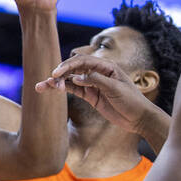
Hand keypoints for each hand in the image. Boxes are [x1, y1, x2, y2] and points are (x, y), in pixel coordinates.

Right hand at [39, 54, 156, 134]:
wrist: (139, 118)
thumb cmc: (132, 101)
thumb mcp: (116, 89)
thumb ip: (96, 81)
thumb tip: (77, 77)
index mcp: (105, 66)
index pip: (82, 61)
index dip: (68, 66)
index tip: (57, 74)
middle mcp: (97, 72)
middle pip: (73, 68)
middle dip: (59, 73)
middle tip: (49, 81)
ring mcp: (92, 84)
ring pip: (70, 80)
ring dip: (56, 82)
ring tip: (41, 87)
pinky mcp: (90, 95)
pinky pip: (73, 90)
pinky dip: (63, 89)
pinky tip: (53, 90)